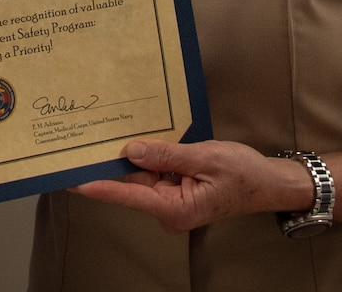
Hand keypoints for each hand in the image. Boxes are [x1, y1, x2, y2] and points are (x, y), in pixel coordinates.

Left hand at [71, 139, 309, 234]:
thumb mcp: (205, 158)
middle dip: (113, 163)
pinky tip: (139, 139)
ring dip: (132, 157)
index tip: (72, 182)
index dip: (98, 186)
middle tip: (85, 142)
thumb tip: (132, 151)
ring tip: (109, 132)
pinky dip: (149, 157)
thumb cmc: (243, 174)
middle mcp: (168, 209)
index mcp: (174, 209)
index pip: (127, 196)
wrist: (269, 182)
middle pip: (132, 184)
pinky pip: (155, 172)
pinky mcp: (176, 190)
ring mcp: (171, 201)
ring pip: (143, 176)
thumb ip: (167, 155)